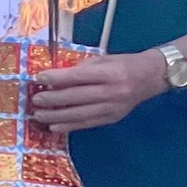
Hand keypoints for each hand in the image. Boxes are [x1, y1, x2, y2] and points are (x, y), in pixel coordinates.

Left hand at [31, 51, 167, 132]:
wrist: (152, 77)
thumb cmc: (124, 64)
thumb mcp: (103, 60)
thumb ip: (80, 69)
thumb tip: (54, 78)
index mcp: (109, 73)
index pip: (78, 77)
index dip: (56, 78)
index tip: (38, 79)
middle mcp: (112, 92)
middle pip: (77, 97)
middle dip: (53, 99)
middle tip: (35, 100)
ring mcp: (113, 108)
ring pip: (80, 114)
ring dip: (56, 116)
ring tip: (38, 115)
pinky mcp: (113, 118)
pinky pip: (87, 124)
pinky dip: (69, 126)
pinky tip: (54, 126)